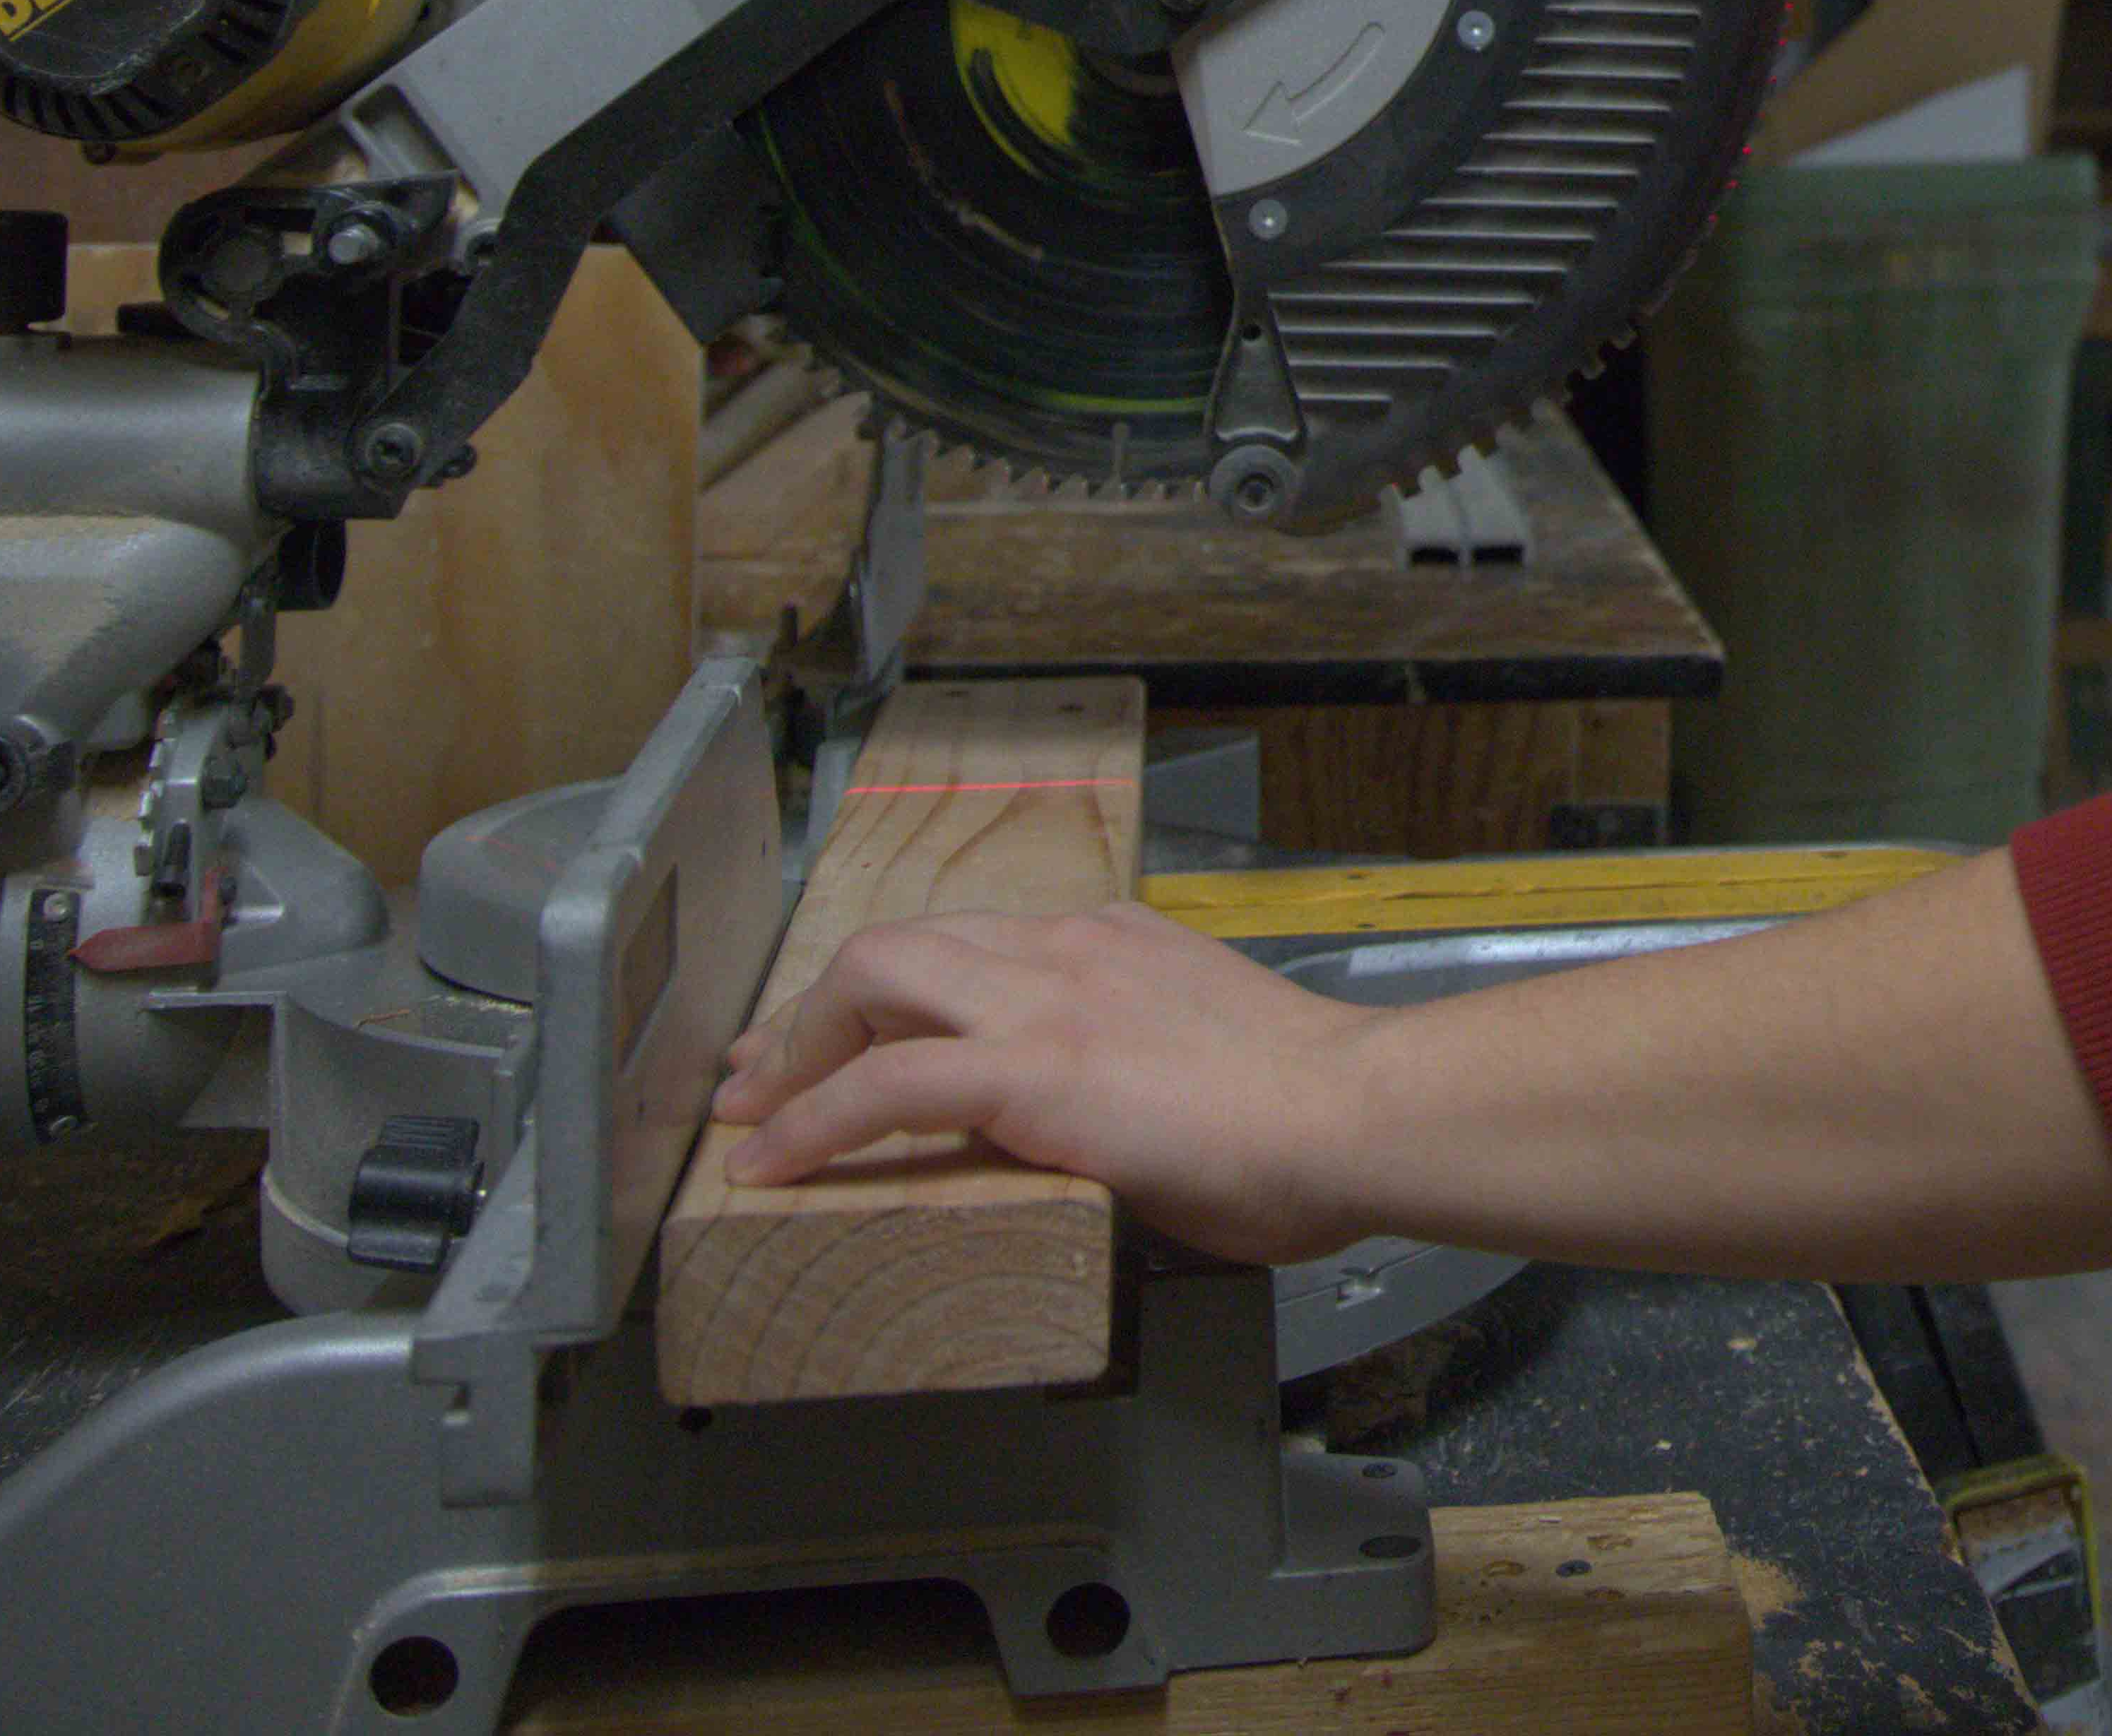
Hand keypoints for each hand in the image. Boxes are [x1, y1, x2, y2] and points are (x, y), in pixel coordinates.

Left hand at [709, 904, 1391, 1266]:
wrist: (1356, 1112)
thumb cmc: (1312, 1116)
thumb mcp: (1202, 1064)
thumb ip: (1136, 1072)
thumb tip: (1108, 1130)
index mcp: (1110, 946)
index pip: (965, 946)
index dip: (885, 995)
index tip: (844, 1037)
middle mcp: (1067, 950)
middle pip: (896, 946)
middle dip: (813, 1011)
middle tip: (762, 1074)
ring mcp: (1046, 999)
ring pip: (873, 979)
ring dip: (797, 1051)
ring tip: (755, 1119)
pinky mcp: (1033, 1069)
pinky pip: (886, 1082)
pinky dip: (814, 1119)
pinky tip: (774, 1165)